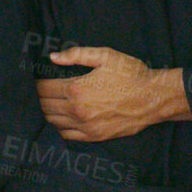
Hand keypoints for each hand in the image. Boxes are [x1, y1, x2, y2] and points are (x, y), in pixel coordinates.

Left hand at [39, 47, 187, 141]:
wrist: (153, 98)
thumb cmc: (131, 74)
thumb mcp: (105, 56)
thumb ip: (76, 55)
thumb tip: (53, 57)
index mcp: (76, 89)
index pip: (44, 89)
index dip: (38, 83)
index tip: (39, 79)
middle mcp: (77, 110)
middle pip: (45, 106)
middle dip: (41, 97)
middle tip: (45, 90)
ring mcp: (85, 126)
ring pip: (53, 122)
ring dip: (49, 112)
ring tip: (54, 103)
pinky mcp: (94, 137)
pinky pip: (67, 135)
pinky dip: (61, 126)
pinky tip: (65, 117)